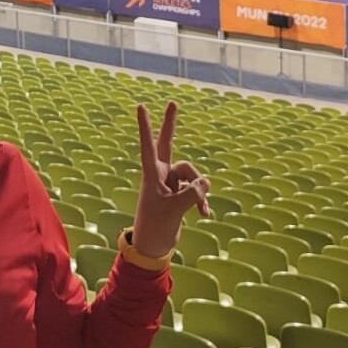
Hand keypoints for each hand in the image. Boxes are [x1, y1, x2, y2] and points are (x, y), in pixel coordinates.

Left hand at [132, 102, 209, 258]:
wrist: (154, 246)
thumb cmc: (156, 226)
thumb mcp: (174, 209)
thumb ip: (192, 193)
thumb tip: (206, 183)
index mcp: (151, 174)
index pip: (149, 144)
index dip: (146, 126)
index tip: (141, 106)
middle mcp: (161, 174)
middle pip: (168, 143)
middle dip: (171, 124)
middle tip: (172, 102)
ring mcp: (171, 182)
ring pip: (192, 174)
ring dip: (199, 191)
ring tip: (199, 209)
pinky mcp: (180, 193)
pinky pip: (197, 189)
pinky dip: (201, 200)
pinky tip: (204, 214)